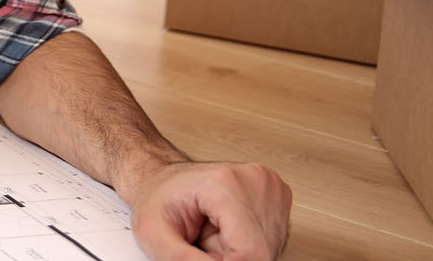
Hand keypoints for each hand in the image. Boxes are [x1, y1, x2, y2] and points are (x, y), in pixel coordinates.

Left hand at [128, 160, 290, 259]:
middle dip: (228, 257)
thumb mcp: (154, 235)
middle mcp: (256, 182)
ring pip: (267, 250)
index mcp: (225, 184)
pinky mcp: (279, 200)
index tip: (203, 257)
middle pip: (260, 253)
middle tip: (201, 242)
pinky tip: (226, 231)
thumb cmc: (158, 200)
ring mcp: (271, 189)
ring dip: (238, 252)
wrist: (163, 180)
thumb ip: (183, 260)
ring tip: (210, 234)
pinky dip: (246, 245)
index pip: (250, 251)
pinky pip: (269, 242)